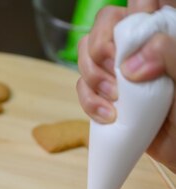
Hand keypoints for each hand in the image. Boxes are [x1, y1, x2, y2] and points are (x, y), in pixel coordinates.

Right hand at [76, 0, 175, 171]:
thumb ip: (171, 56)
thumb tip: (132, 63)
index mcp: (165, 32)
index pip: (143, 1)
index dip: (133, 12)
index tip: (132, 40)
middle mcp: (140, 46)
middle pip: (105, 25)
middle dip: (101, 49)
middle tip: (114, 71)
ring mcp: (121, 71)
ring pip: (87, 56)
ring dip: (92, 78)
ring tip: (113, 98)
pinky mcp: (108, 95)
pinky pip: (83, 88)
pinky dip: (90, 103)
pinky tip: (108, 115)